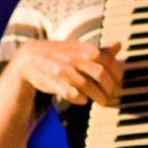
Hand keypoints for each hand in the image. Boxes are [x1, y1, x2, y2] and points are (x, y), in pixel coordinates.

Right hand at [9, 40, 123, 105]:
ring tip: (102, 101)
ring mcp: (63, 71)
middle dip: (109, 87)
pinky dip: (79, 98)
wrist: (28, 59)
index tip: (118, 81)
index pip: (108, 61)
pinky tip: (83, 100)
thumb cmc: (60, 54)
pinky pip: (70, 93)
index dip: (117, 73)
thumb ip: (100, 51)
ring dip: (98, 96)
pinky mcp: (53, 83)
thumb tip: (119, 45)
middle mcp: (73, 58)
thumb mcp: (79, 49)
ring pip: (87, 85)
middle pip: (100, 74)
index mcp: (83, 49)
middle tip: (111, 94)